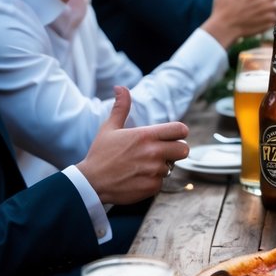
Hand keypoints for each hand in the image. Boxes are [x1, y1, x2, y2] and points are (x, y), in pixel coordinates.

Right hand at [76, 87, 187, 204]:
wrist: (90, 183)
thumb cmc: (100, 154)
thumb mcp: (109, 128)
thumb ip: (121, 107)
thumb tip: (120, 87)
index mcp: (146, 135)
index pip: (180, 129)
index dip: (179, 133)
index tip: (171, 137)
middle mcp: (153, 152)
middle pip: (184, 149)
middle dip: (175, 150)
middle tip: (162, 152)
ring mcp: (154, 171)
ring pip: (171, 167)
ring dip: (161, 167)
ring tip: (142, 166)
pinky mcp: (152, 187)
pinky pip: (161, 183)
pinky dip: (152, 181)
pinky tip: (138, 178)